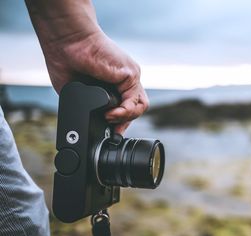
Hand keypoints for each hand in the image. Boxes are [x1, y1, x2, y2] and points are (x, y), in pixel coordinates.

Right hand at [25, 0, 148, 133]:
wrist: (65, 43)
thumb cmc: (66, 61)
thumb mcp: (78, 92)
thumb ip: (89, 105)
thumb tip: (90, 124)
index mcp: (114, 84)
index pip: (127, 108)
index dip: (121, 122)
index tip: (112, 133)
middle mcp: (125, 80)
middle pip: (136, 109)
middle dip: (125, 123)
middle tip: (112, 130)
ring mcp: (130, 77)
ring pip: (140, 107)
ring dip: (126, 118)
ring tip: (109, 118)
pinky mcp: (130, 74)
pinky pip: (134, 101)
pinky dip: (124, 112)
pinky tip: (110, 114)